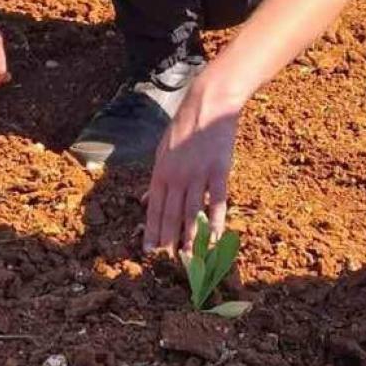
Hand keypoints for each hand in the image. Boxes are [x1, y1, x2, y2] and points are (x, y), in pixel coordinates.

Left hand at [144, 77, 240, 256]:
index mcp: (161, 171)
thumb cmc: (184, 127)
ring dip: (190, 237)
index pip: (154, 208)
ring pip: (192, 212)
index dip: (152, 230)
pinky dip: (216, 221)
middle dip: (168, 239)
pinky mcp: (219, 171)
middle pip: (171, 214)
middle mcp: (177, 176)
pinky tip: (215, 237)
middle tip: (168, 261)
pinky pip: (217, 201)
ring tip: (189, 257)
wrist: (209, 104)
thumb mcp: (162, 150)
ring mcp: (198, 174)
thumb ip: (156, 177)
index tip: (149, 250)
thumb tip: (146, 200)